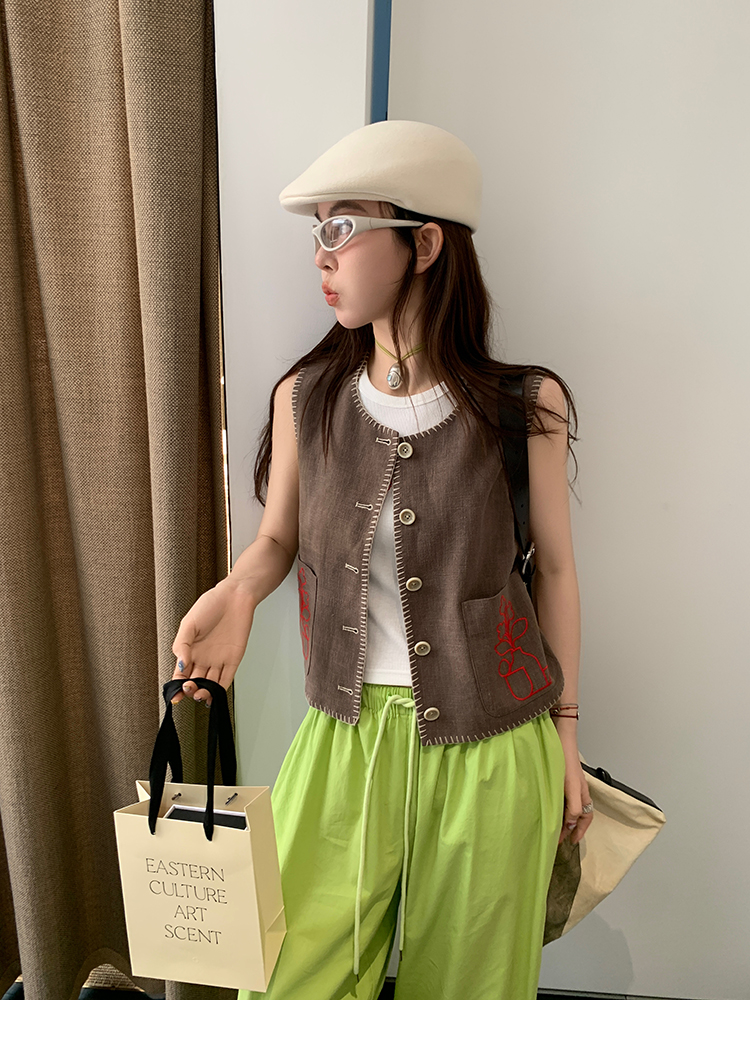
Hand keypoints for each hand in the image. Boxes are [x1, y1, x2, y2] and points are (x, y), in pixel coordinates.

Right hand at [170, 578, 255, 706]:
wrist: (234, 597)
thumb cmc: (210, 605)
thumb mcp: (189, 623)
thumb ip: (182, 645)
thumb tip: (180, 665)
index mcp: (190, 651)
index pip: (181, 675)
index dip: (177, 687)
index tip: (174, 696)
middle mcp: (203, 658)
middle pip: (195, 682)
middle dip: (190, 690)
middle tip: (189, 689)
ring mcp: (218, 660)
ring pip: (210, 684)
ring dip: (204, 693)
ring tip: (200, 694)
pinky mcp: (233, 659)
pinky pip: (226, 679)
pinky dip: (220, 690)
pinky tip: (213, 695)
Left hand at [558, 742, 593, 845]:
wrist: (560, 740)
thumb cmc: (566, 762)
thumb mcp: (571, 788)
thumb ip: (573, 807)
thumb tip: (571, 824)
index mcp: (582, 794)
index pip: (585, 818)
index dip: (579, 831)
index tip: (570, 842)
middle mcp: (577, 791)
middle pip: (578, 814)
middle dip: (571, 827)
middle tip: (561, 839)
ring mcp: (568, 785)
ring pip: (569, 806)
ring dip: (564, 818)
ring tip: (554, 827)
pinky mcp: (559, 780)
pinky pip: (561, 798)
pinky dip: (558, 807)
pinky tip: (548, 808)